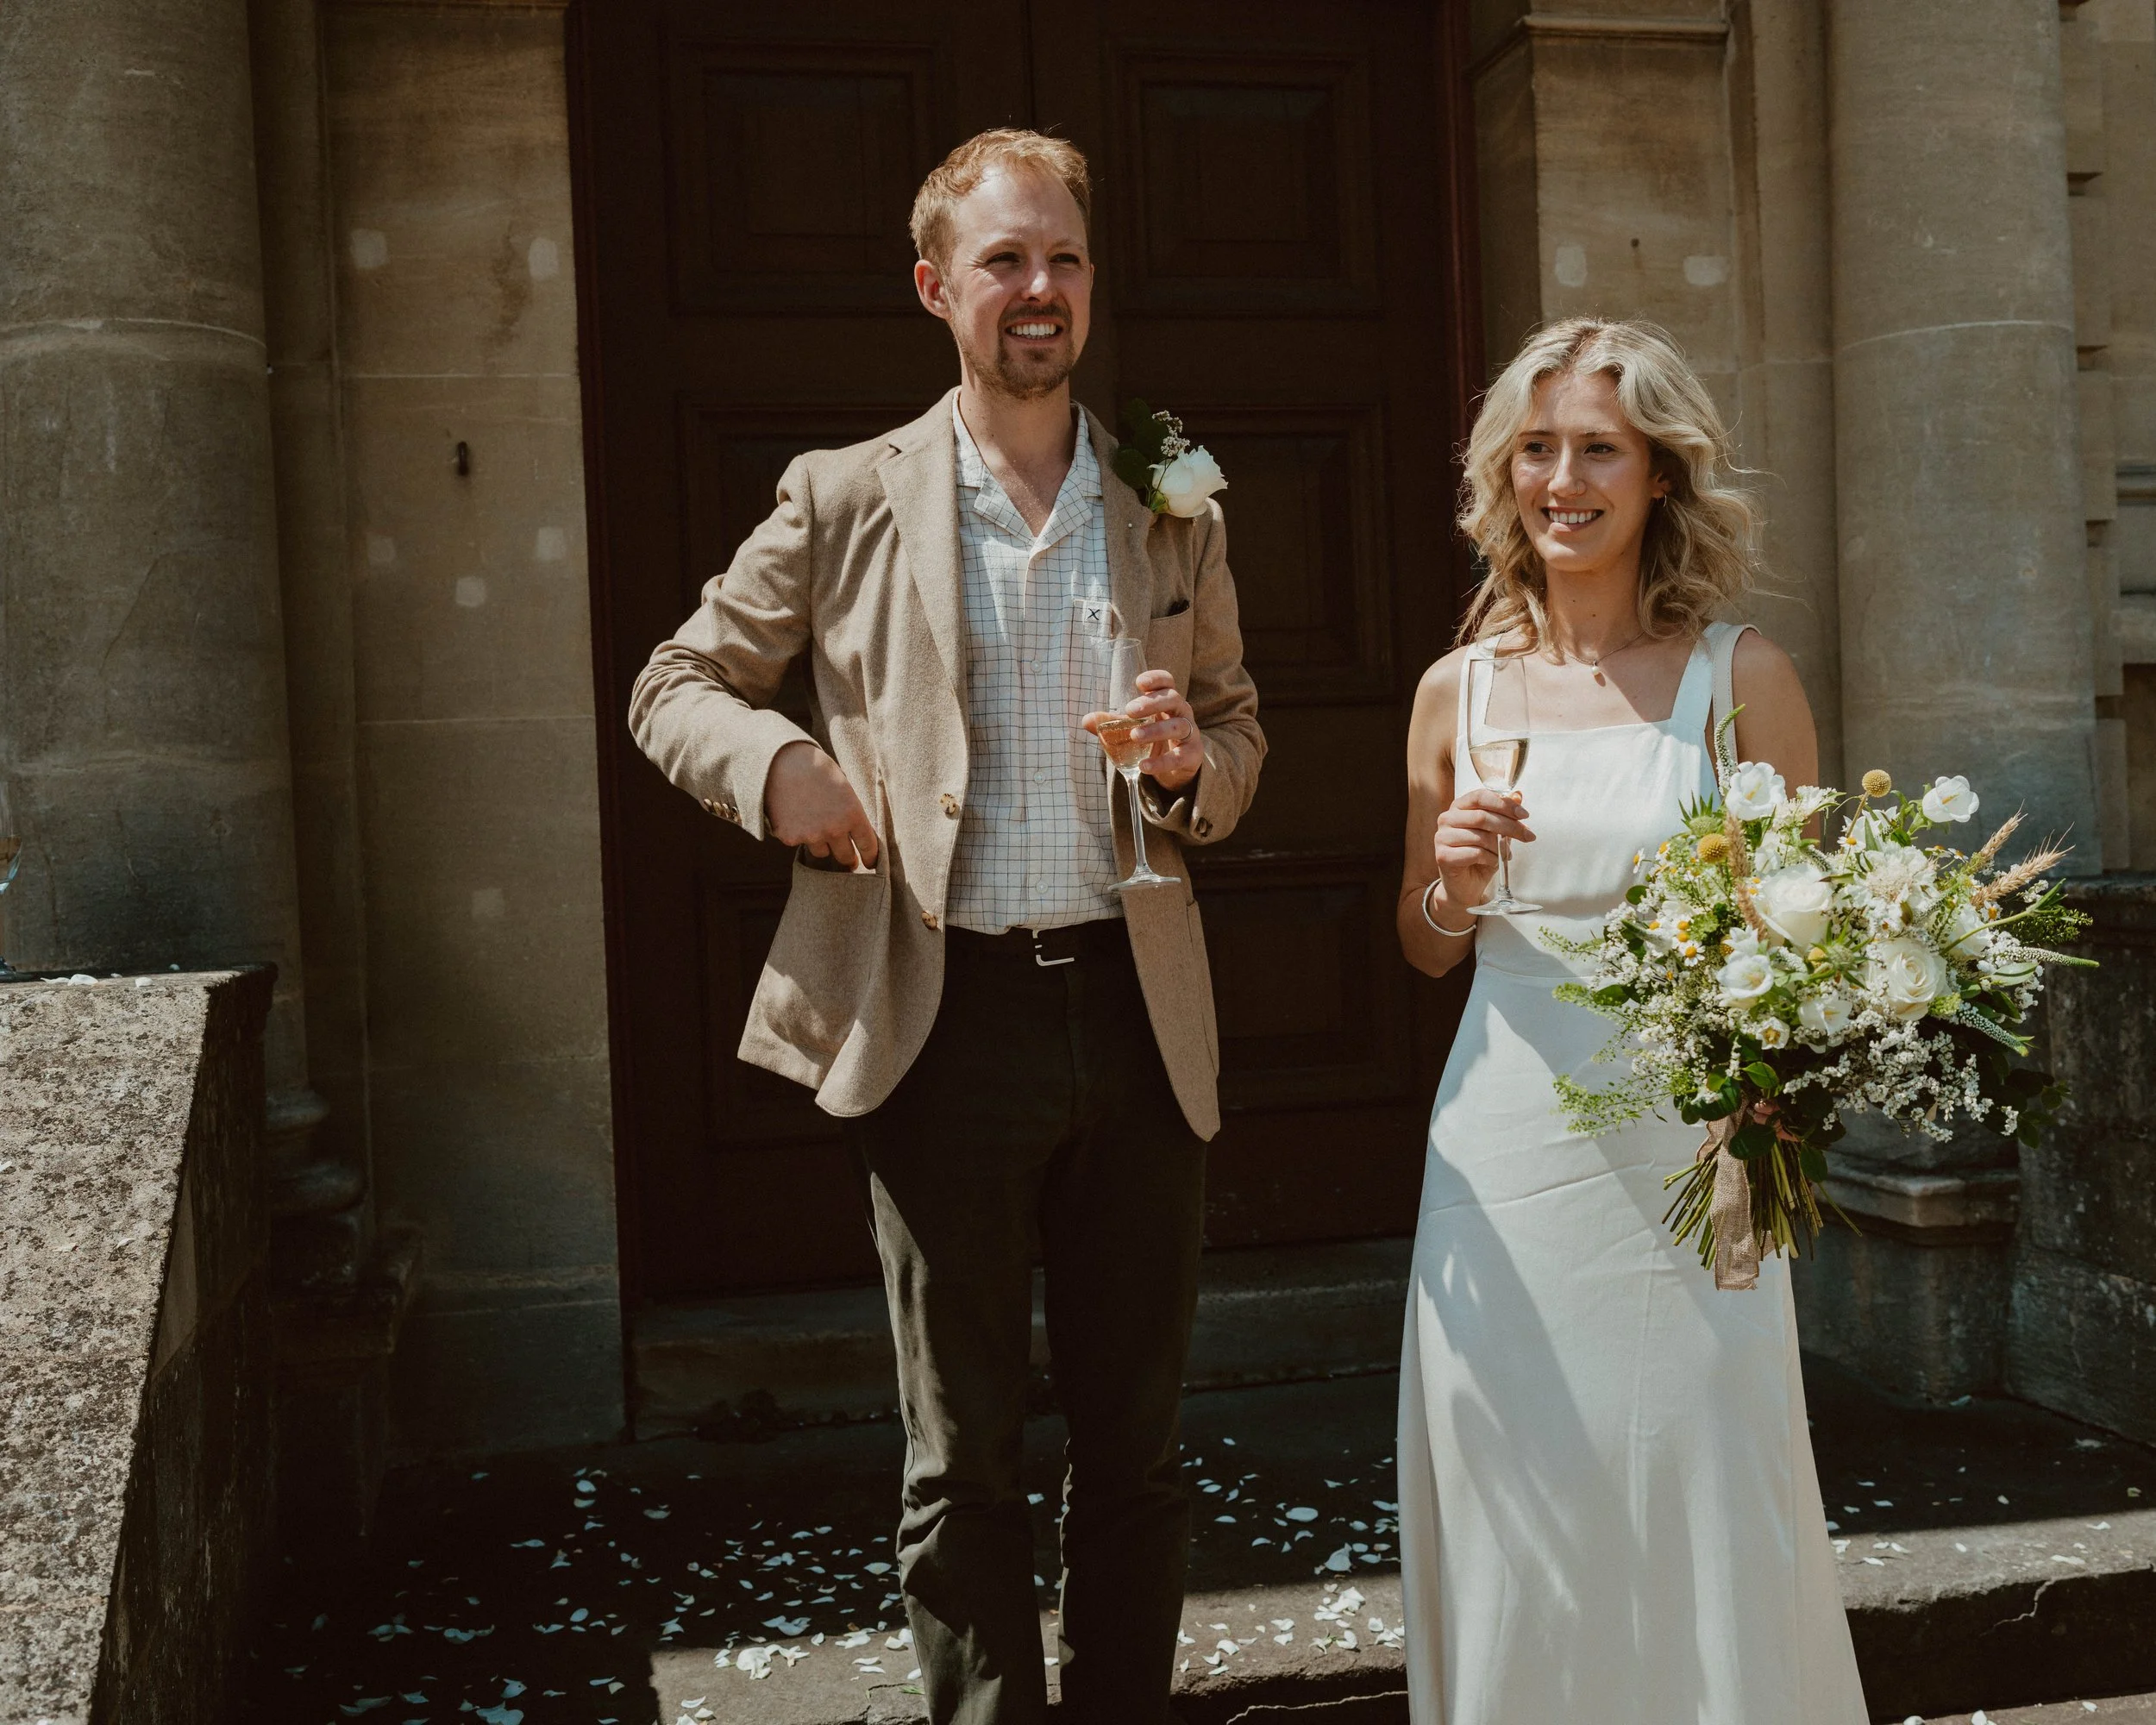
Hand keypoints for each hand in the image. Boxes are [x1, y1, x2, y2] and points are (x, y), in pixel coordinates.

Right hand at [764, 740, 878, 869]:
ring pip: (821, 852)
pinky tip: (793, 815)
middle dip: (848, 858)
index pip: (867, 846)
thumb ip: (850, 812)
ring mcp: (811, 835)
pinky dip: (797, 834)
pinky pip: (799, 843)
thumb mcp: (843, 787)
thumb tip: (855, 834)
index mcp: (852, 814)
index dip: (870, 857)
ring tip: (813, 821)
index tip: (870, 862)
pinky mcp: (790, 837)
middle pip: (845, 857)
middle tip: (848, 858)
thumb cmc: (815, 768)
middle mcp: (834, 829)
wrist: (781, 761)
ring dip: (821, 843)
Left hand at [1083, 670, 1203, 791]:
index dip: (1157, 678)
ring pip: (1178, 726)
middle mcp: (1181, 713)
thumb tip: (1086, 720)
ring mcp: (1189, 733)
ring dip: (1155, 730)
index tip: (1139, 683)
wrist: (1176, 767)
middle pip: (1173, 699)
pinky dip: (1161, 762)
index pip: (1167, 682)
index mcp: (1166, 701)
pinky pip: (1179, 757)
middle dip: (1152, 702)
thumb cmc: (1153, 738)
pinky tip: (1144, 766)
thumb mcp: (1131, 728)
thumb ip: (1110, 724)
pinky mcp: (1191, 755)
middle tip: (1130, 710)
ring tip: (1135, 736)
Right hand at [1432, 785, 1532, 912]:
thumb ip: (1505, 814)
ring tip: (1506, 855)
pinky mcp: (1443, 855)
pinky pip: (1475, 853)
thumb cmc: (1480, 857)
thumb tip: (1518, 795)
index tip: (1524, 815)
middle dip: (1510, 826)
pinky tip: (1494, 862)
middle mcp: (1447, 818)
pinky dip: (1491, 859)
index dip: (1504, 804)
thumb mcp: (1498, 833)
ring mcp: (1442, 837)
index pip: (1481, 796)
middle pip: (1482, 816)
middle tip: (1528, 836)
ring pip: (1480, 836)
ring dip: (1500, 847)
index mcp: (1459, 807)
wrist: (1465, 886)